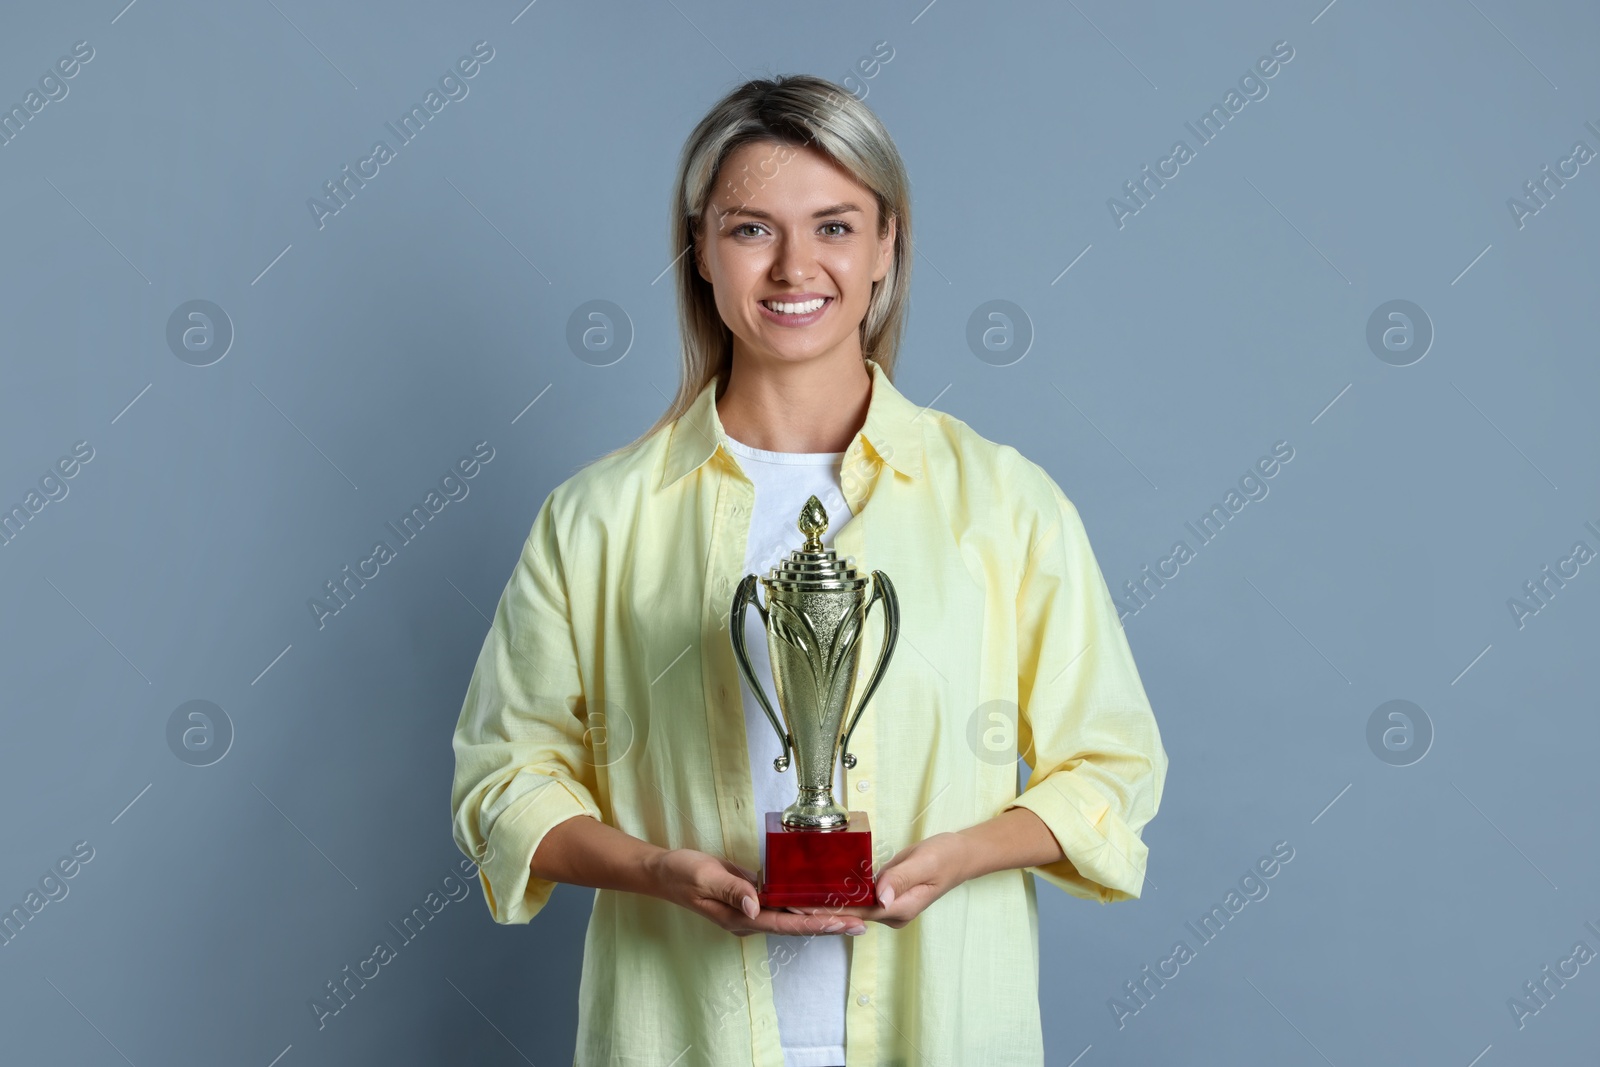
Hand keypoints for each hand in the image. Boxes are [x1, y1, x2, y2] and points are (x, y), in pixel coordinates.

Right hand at [647, 848, 867, 936]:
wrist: (663, 872)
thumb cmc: (682, 874)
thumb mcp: (704, 877)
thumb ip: (731, 890)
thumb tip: (756, 905)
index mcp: (740, 917)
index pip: (785, 925)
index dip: (815, 925)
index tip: (842, 924)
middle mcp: (749, 918)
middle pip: (796, 925)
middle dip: (828, 924)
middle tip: (861, 923)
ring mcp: (750, 910)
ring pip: (792, 916)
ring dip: (820, 916)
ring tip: (850, 914)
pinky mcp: (751, 897)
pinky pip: (782, 903)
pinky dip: (803, 902)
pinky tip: (820, 898)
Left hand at [787, 832, 973, 928]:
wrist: (960, 855)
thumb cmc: (945, 857)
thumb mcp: (925, 864)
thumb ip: (901, 879)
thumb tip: (880, 897)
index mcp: (899, 909)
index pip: (856, 912)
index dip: (827, 910)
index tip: (800, 907)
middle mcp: (891, 912)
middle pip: (849, 913)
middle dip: (818, 909)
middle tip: (784, 902)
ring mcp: (888, 904)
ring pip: (851, 905)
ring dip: (825, 902)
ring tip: (793, 896)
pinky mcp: (885, 893)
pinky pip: (858, 895)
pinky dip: (839, 892)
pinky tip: (818, 887)